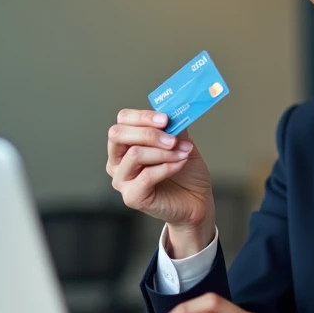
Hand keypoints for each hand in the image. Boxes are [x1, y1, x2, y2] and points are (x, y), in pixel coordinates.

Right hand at [106, 109, 214, 254]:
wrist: (196, 201)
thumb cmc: (186, 173)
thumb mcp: (181, 142)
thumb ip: (172, 127)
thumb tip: (171, 111)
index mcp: (124, 144)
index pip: (122, 121)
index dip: (143, 117)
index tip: (166, 119)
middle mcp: (117, 161)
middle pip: (118, 134)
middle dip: (148, 133)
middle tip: (173, 139)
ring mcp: (122, 180)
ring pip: (134, 154)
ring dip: (163, 151)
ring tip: (184, 152)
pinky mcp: (131, 196)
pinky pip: (147, 176)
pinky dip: (167, 167)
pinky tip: (181, 163)